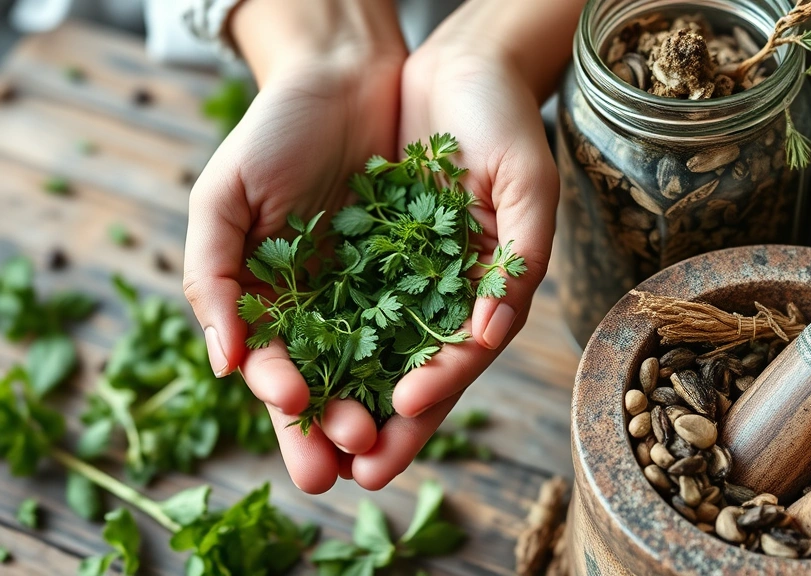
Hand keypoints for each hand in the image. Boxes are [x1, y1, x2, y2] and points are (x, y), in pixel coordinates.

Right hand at [183, 0, 406, 492]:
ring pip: (384, 369)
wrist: (343, 78)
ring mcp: (378, 295)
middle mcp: (327, 311)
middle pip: (335, 385)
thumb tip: (223, 365)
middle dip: (342, 428)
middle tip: (357, 462)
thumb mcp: (222, 200)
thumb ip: (213, 278)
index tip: (299, 411)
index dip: (286, 401)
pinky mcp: (427, 272)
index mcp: (272, 303)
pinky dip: (431, 357)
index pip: (277, 371)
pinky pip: (430, 323)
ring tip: (393, 442)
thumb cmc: (272, 135)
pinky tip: (435, 384)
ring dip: (388, 410)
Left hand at [330, 31, 559, 488]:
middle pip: (406, 375)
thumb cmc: (502, 122)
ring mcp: (393, 279)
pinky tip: (284, 374)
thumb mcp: (528, 183)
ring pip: (361, 353)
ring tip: (309, 443)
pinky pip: (326, 305)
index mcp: (485, 293)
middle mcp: (437, 298)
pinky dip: (306, 341)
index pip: (461, 359)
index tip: (406, 411)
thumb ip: (519, 257)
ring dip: (336, 399)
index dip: (439, 390)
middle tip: (351, 472)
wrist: (452, 69)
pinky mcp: (352, 254)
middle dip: (379, 426)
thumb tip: (491, 332)